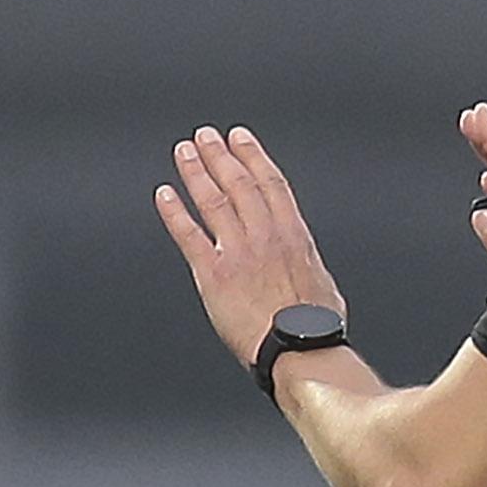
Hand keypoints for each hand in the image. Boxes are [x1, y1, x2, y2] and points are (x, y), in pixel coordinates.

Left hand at [154, 126, 347, 372]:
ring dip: (196, 172)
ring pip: (213, 200)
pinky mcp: (213, 275)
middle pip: (238, 183)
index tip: (239, 137)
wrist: (299, 351)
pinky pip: (189, 235)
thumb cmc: (315, 328)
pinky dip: (175, 213)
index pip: (269, 182)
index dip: (252, 155)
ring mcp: (238, 252)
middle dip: (220, 155)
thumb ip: (306, 263)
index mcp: (294, 235)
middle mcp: (264, 235)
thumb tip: (305, 261)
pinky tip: (164, 194)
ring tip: (184, 152)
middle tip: (205, 136)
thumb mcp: (322, 283)